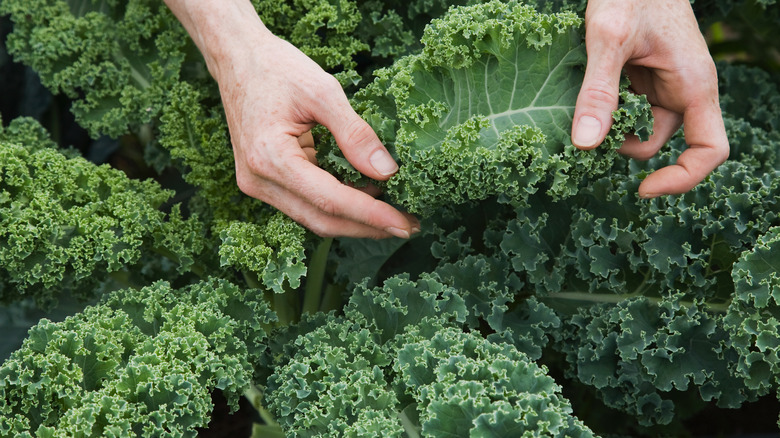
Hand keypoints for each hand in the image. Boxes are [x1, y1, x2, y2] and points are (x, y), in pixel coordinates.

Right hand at [165, 0, 418, 237]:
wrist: (236, 59)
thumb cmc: (276, 68)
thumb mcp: (323, 91)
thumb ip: (356, 134)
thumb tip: (388, 172)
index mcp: (269, 158)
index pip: (331, 201)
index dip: (372, 215)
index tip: (406, 224)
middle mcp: (258, 181)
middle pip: (322, 221)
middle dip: (368, 227)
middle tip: (409, 226)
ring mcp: (257, 185)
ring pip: (314, 217)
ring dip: (355, 220)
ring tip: (394, 214)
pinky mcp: (263, 182)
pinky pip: (306, 204)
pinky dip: (338, 205)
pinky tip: (367, 196)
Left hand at [571, 0, 729, 197]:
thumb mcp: (608, 40)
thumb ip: (598, 91)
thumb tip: (586, 144)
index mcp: (694, 85)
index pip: (709, 151)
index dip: (682, 178)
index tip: (643, 189)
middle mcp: (685, 90)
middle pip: (662, 143)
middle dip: (625, 147)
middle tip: (588, 135)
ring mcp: (666, 84)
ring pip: (641, 128)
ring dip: (612, 129)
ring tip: (583, 110)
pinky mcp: (647, 78)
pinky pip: (630, 109)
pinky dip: (608, 112)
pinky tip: (586, 98)